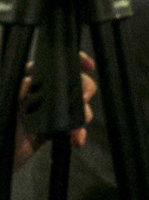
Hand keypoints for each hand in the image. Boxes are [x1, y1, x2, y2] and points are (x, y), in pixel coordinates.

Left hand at [15, 53, 96, 170]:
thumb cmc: (0, 128)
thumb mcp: (5, 105)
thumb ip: (16, 92)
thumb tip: (30, 81)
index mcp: (26, 82)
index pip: (52, 64)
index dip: (73, 61)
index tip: (88, 66)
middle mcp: (40, 94)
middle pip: (72, 82)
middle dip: (84, 89)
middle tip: (83, 99)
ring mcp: (48, 112)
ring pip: (77, 104)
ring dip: (83, 115)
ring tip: (76, 128)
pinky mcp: (53, 130)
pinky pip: (73, 126)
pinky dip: (79, 132)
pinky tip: (76, 139)